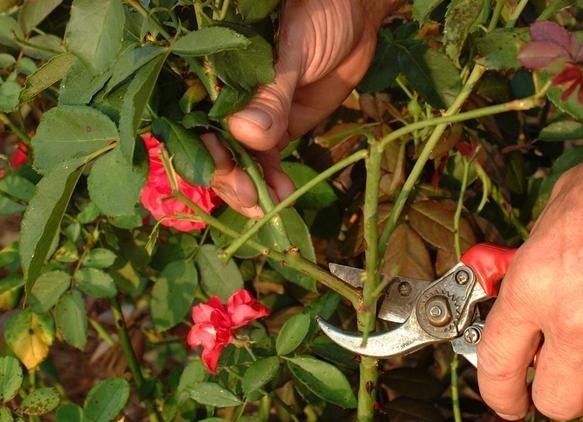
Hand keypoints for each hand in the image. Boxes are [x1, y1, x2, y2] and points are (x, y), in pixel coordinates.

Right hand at [201, 0, 395, 216]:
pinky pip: (268, 163)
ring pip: (239, 162)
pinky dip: (273, 183)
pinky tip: (282, 198)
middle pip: (213, 148)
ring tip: (267, 209)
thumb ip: (270, 95)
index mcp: (214, 73)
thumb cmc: (317, 18)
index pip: (193, 117)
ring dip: (249, 189)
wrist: (355, 18)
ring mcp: (252, 118)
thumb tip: (246, 136)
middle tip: (248, 196)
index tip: (222, 169)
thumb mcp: (292, 53)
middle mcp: (226, 100)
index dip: (202, 148)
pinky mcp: (277, 129)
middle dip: (227, 177)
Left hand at [478, 135, 582, 421]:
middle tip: (564, 377)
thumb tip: (526, 273)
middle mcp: (574, 325)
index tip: (506, 400)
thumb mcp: (555, 216)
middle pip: (555, 402)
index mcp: (533, 288)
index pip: (497, 365)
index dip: (498, 393)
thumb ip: (536, 257)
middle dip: (556, 393)